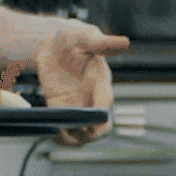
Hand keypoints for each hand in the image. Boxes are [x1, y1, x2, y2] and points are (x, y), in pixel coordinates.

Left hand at [31, 23, 127, 146]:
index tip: (91, 121)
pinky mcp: (63, 108)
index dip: (100, 113)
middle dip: (90, 133)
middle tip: (75, 131)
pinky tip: (52, 135)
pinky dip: (61, 136)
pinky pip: (66, 129)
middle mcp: (92, 97)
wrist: (51, 42)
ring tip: (59, 135)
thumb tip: (125, 43)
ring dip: (73, 138)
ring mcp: (78, 105)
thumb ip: (102, 42)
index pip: (105, 102)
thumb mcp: (85, 36)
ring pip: (83, 133)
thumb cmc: (72, 36)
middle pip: (99, 126)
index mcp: (101, 80)